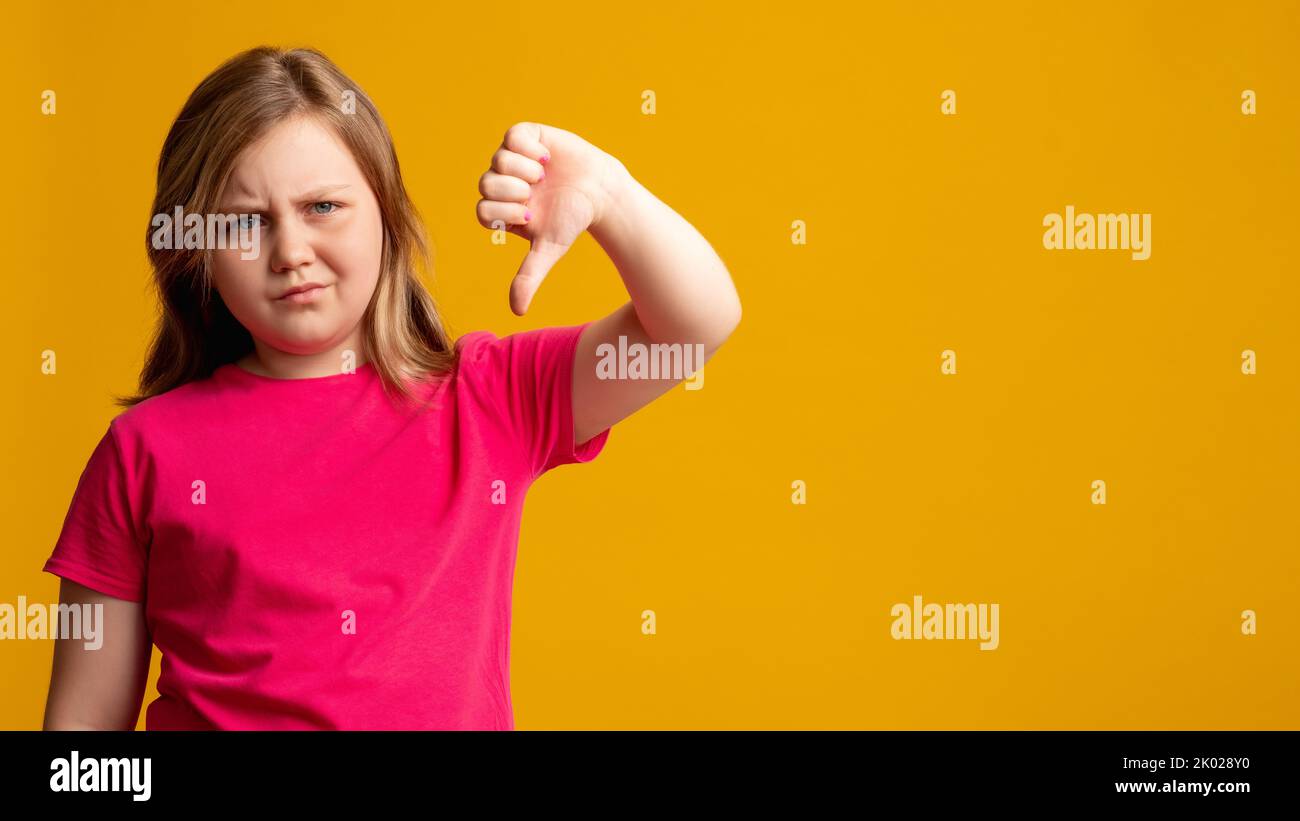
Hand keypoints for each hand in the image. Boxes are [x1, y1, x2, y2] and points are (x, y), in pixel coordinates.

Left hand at [475, 122, 627, 314]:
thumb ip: (530, 276)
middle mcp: (503, 182)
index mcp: (502, 209)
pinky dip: (529, 148)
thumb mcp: (550, 249)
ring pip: (498, 160)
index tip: (531, 216)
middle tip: (536, 194)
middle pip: (486, 184)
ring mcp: (513, 158)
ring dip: (524, 171)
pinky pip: (513, 136)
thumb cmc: (572, 221)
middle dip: (513, 191)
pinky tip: (546, 159)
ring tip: (544, 176)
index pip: (484, 211)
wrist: (600, 191)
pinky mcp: (526, 136)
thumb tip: (517, 311)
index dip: (506, 213)